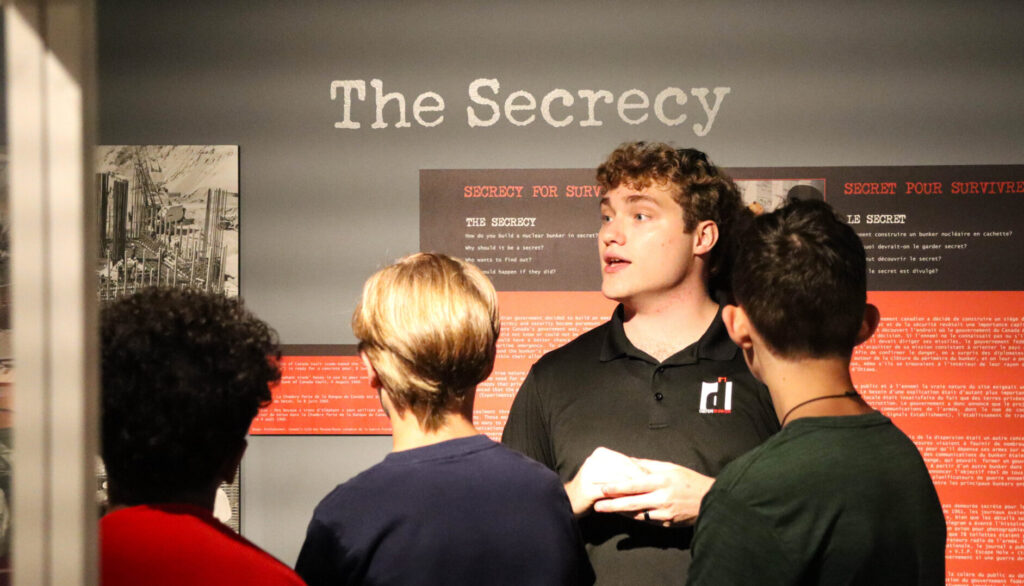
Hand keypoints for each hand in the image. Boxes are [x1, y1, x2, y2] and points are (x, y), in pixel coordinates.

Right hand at [564, 447, 646, 516]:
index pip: (626, 460)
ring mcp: (589, 473)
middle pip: (623, 470)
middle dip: (638, 480)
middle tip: (652, 490)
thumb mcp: (610, 475)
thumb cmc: (596, 487)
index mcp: (601, 453)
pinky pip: (609, 494)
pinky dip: (620, 498)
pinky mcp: (586, 488)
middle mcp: (594, 460)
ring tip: (645, 497)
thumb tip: (649, 472)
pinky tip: (630, 504)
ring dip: (631, 490)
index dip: (640, 470)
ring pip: (617, 482)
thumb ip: (625, 471)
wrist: (571, 499)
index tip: (654, 479)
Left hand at [592, 458, 713, 525]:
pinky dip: (634, 517)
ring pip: (637, 514)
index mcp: (662, 482)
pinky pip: (647, 521)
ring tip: (605, 510)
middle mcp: (662, 498)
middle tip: (596, 505)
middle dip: (612, 505)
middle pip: (632, 503)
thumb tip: (630, 460)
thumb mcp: (670, 467)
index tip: (603, 488)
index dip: (617, 487)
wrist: (710, 500)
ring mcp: (665, 513)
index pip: (635, 485)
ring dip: (620, 512)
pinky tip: (623, 515)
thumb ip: (649, 465)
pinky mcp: (667, 524)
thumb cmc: (689, 480)